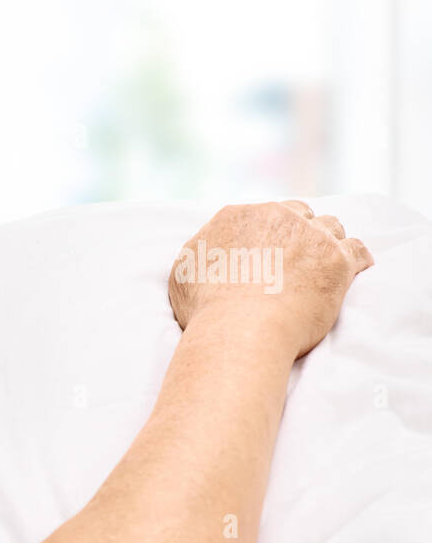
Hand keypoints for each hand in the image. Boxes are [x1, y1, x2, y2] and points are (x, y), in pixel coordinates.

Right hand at [168, 200, 373, 358]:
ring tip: (323, 266)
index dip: (269, 231)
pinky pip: (358, 250)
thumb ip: (201, 251)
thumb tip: (208, 249)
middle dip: (299, 231)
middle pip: (300, 213)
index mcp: (239, 216)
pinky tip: (353, 270)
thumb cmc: (206, 309)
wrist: (239, 330)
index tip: (269, 250)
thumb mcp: (184, 273)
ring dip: (328, 243)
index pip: (264, 212)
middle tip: (296, 257)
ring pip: (331, 227)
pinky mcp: (337, 261)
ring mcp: (311, 236)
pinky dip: (357, 259)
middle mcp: (277, 216)